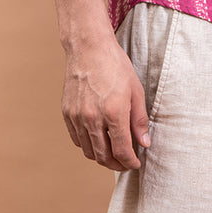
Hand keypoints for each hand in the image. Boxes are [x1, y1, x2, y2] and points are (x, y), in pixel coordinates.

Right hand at [61, 35, 149, 170]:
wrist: (89, 47)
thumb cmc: (115, 65)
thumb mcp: (135, 90)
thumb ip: (140, 120)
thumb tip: (144, 143)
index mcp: (113, 112)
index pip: (122, 151)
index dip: (130, 162)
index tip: (136, 163)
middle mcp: (93, 118)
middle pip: (104, 156)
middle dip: (117, 165)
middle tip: (125, 163)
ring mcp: (77, 116)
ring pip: (89, 151)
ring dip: (102, 158)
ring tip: (113, 154)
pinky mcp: (67, 113)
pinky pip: (77, 139)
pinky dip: (88, 146)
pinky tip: (98, 141)